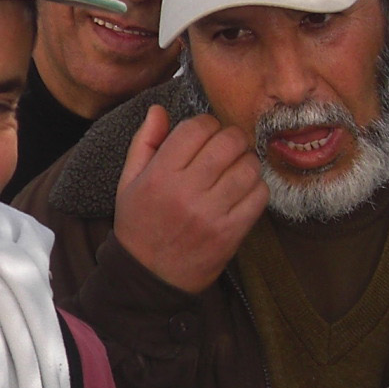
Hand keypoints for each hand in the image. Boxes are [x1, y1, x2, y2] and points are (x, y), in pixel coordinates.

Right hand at [113, 105, 268, 293]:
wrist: (149, 277)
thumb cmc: (139, 224)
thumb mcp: (129, 181)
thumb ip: (144, 142)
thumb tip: (159, 110)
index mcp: (160, 175)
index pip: (196, 128)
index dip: (206, 124)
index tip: (205, 134)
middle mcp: (187, 192)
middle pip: (228, 142)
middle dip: (231, 138)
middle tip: (225, 148)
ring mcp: (212, 214)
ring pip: (249, 166)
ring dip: (246, 161)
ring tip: (235, 168)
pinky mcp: (231, 233)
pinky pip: (259, 195)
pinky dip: (256, 187)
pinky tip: (242, 190)